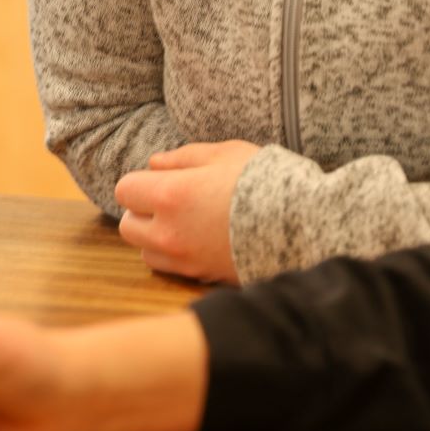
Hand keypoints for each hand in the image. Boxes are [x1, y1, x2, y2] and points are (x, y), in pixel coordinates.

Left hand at [114, 140, 260, 284]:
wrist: (305, 225)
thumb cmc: (265, 180)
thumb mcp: (225, 154)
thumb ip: (184, 157)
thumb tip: (154, 163)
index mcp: (170, 195)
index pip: (125, 190)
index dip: (141, 183)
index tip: (160, 180)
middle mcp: (169, 232)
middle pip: (128, 225)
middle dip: (142, 212)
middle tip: (169, 202)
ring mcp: (185, 259)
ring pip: (145, 251)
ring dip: (155, 237)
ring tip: (185, 223)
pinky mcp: (202, 277)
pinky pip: (170, 269)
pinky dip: (175, 256)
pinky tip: (199, 241)